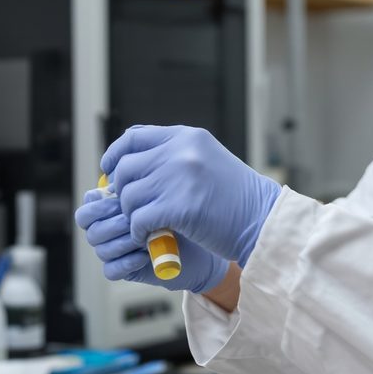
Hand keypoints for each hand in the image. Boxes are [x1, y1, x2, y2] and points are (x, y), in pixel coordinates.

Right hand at [73, 190, 227, 292]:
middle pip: (91, 228)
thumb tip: (118, 176)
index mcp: (108, 207)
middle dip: (111, 223)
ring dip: (122, 242)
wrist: (199, 237)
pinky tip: (144, 255)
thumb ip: (139, 181)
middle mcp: (106, 228)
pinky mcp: (123, 270)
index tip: (121, 200)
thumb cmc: (179, 208)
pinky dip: (126, 262)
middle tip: (131, 220)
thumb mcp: (161, 189)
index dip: (99, 205)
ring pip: (100, 249)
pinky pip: (111, 270)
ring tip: (145, 236)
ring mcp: (113, 250)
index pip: (88, 206)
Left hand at [101, 125, 281, 266]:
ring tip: (145, 226)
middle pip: (126, 168)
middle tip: (132, 208)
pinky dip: (139, 231)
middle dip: (122, 192)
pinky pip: (139, 219)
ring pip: (129, 196)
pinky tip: (150, 236)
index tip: (109, 172)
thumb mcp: (206, 160)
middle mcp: (181, 151)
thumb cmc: (235, 197)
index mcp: (186, 137)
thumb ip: (173, 155)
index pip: (133, 137)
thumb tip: (129, 162)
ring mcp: (180, 178)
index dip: (115, 155)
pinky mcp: (180, 207)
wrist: (263, 220)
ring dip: (132, 215)